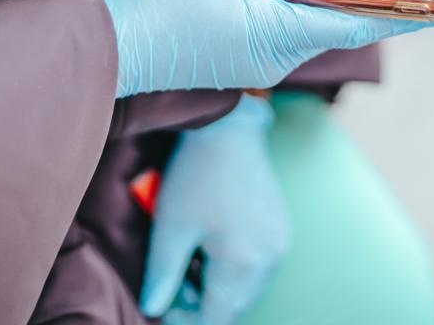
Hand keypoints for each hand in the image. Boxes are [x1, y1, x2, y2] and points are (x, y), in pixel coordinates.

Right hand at [103, 0, 428, 98]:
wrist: (109, 50)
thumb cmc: (157, 9)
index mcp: (279, 34)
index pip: (357, 23)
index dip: (403, 14)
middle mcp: (275, 55)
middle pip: (330, 18)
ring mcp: (254, 60)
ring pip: (299, 18)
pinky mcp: (234, 55)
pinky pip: (272, 23)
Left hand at [139, 95, 288, 324]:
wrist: (230, 129)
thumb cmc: (197, 174)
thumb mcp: (170, 227)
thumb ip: (162, 275)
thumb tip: (153, 310)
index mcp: (243, 262)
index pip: (217, 318)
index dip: (187, 320)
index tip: (163, 307)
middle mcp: (269, 259)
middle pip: (234, 307)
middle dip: (201, 305)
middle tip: (170, 282)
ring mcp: (280, 244)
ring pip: (246, 289)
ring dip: (217, 288)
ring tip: (188, 260)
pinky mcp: (280, 230)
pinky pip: (257, 268)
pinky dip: (233, 269)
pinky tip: (210, 246)